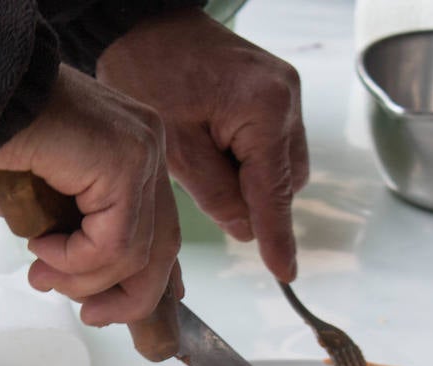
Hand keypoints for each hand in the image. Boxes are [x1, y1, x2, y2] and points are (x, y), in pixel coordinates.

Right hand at [0, 65, 181, 326]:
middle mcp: (147, 141)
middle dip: (126, 296)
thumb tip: (92, 283)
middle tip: (89, 316)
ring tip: (42, 274)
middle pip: (162, 245)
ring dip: (84, 279)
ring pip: (137, 253)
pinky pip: (114, 243)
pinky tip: (42, 246)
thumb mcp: (42, 200)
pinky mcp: (124, 161)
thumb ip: (74, 234)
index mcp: (133, 143)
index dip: (150, 279)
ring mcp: (141, 149)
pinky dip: (76, 260)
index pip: (160, 225)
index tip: (112, 310)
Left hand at [97, 9, 307, 281]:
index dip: (277, 237)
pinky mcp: (274, 90)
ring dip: (249, 178)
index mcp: (265, 110)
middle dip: (253, 197)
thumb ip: (216, 194)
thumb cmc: (149, 72)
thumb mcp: (176, 147)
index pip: (274, 191)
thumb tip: (246, 230)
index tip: (286, 273)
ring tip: (203, 161)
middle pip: (285, 180)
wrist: (145, 22)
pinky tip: (212, 146)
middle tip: (205, 189)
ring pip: (280, 164)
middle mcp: (286, 98)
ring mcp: (285, 92)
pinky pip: (271, 142)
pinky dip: (246, 157)